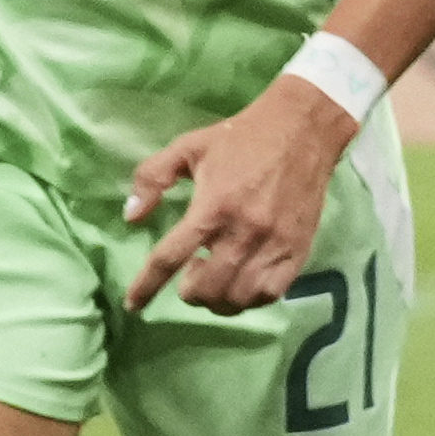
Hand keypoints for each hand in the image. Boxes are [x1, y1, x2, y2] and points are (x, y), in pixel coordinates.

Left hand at [123, 81, 352, 315]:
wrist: (303, 130)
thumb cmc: (241, 138)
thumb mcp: (187, 147)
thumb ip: (152, 178)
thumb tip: (131, 216)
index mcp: (212, 206)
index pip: (170, 258)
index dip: (146, 286)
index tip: (133, 304)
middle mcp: (243, 232)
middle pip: (206, 289)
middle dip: (188, 292)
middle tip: (191, 272)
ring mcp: (273, 245)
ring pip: (237, 299)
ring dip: (217, 299)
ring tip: (216, 278)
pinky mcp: (297, 251)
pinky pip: (270, 294)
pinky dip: (249, 298)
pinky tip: (243, 283)